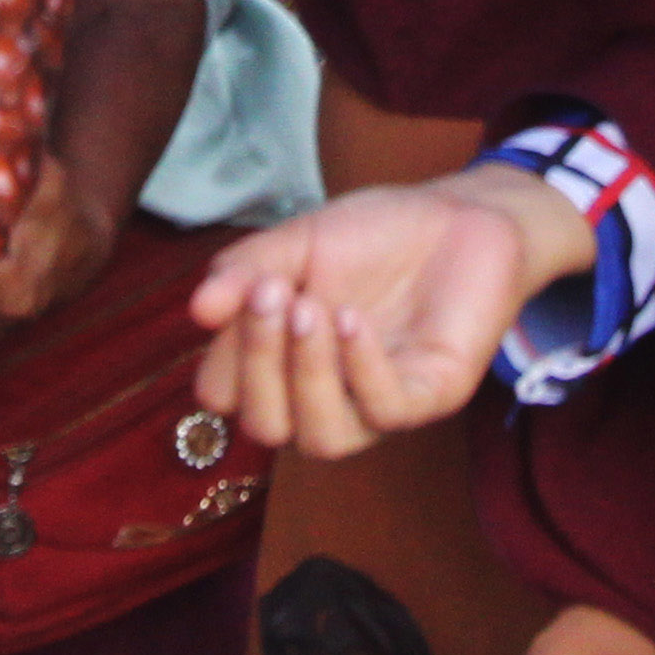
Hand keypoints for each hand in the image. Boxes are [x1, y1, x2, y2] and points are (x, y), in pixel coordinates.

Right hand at [187, 165, 588, 455]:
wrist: (457, 216)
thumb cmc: (374, 236)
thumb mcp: (295, 242)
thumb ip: (245, 270)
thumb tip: (197, 309)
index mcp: (283, 365)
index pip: (226, 396)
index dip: (222, 356)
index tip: (240, 291)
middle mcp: (324, 396)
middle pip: (266, 427)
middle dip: (258, 364)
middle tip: (270, 294)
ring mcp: (376, 404)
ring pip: (323, 439)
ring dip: (306, 374)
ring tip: (310, 307)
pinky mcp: (430, 396)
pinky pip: (386, 411)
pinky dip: (361, 367)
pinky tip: (352, 318)